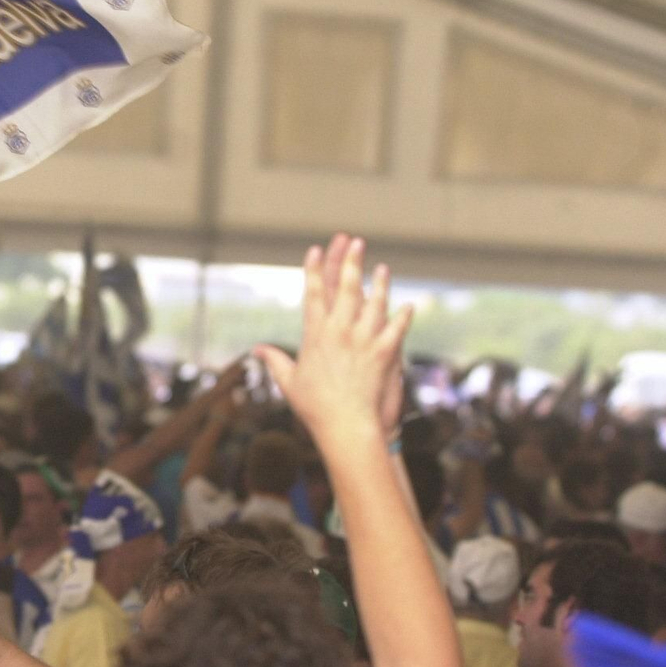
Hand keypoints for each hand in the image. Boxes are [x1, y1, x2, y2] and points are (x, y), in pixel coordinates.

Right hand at [256, 236, 413, 448]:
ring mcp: (363, 340)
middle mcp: (339, 331)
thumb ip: (275, 361)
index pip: (313, 293)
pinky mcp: (384, 352)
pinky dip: (403, 317)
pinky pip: (396, 329)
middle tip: (354, 241)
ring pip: (374, 302)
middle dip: (349, 261)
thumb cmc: (315, 408)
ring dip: (380, 283)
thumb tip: (257, 350)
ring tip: (383, 268)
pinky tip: (409, 306)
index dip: (314, 268)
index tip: (316, 249)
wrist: (345, 426)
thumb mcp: (289, 383)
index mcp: (315, 334)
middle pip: (345, 287)